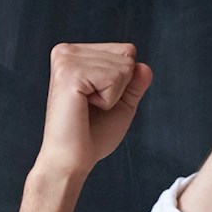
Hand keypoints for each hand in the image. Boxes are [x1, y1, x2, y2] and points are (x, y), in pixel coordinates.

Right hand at [37, 41, 151, 176]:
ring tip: (86, 108)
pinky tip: (84, 108)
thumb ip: (135, 83)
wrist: (69, 161)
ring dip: (112, 95)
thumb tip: (145, 66)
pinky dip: (109, 99)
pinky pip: (115, 77)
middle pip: (127, 54)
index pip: (126, 50)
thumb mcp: (121, 104)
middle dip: (119, 87)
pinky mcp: (70, 73)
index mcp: (75, 55)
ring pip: (124, 66)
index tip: (97, 100)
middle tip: (91, 107)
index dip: (123, 81)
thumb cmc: (90, 136)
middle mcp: (66, 51)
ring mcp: (66, 60)